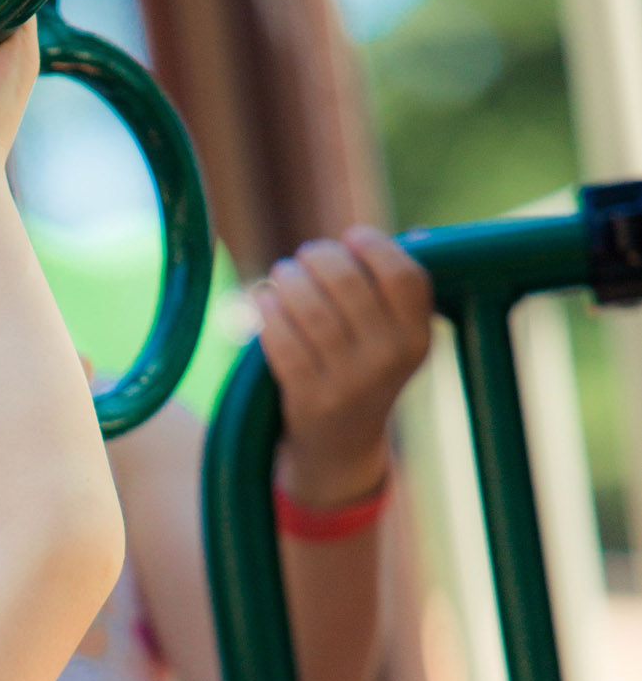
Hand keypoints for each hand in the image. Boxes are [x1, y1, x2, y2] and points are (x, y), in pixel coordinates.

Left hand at [257, 227, 433, 509]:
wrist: (341, 445)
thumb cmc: (364, 368)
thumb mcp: (394, 338)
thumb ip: (393, 291)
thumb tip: (395, 235)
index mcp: (416, 339)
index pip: (404, 276)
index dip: (374, 246)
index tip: (351, 237)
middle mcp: (387, 361)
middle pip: (347, 282)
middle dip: (319, 257)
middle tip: (306, 256)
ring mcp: (348, 383)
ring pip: (310, 309)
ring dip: (289, 280)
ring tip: (283, 274)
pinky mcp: (309, 399)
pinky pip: (282, 341)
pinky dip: (268, 312)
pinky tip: (263, 301)